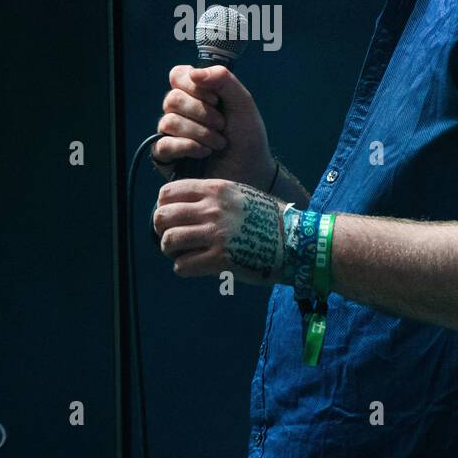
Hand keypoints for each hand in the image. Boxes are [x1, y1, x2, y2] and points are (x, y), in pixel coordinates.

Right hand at [152, 65, 275, 189]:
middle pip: (172, 99)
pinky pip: (164, 145)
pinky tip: (204, 153)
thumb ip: (224, 79)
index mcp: (197, 94)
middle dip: (201, 113)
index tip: (216, 99)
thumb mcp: (243, 103)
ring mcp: (171, 134)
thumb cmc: (247, 138)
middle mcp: (181, 112)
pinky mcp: (167, 157)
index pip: (178, 75)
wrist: (252, 171)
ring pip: (169, 121)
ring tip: (218, 143)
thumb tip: (194, 73)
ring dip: (199, 132)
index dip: (194, 85)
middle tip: (222, 124)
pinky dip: (187, 147)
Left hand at [152, 179, 286, 285]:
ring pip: (169, 240)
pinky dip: (184, 268)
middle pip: (162, 216)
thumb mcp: (240, 194)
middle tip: (173, 238)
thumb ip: (213, 197)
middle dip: (162, 230)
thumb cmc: (268, 219)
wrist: (295, 240)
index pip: (167, 192)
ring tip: (182, 254)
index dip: (163, 206)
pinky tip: (195, 266)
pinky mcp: (220, 259)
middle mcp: (212, 208)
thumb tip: (184, 207)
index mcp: (216, 189)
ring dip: (171, 250)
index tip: (172, 217)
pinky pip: (183, 265)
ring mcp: (216, 233)